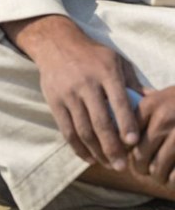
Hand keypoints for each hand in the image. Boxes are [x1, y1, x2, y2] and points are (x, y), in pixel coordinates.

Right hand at [8, 15, 139, 169]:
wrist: (56, 43)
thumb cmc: (93, 55)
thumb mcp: (115, 61)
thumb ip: (133, 83)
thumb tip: (154, 102)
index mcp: (106, 72)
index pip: (118, 101)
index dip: (126, 123)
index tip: (133, 143)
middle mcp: (86, 83)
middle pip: (100, 122)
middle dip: (112, 147)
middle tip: (122, 166)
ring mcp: (68, 93)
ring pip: (83, 130)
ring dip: (97, 152)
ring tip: (109, 165)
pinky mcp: (54, 101)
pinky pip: (67, 130)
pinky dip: (78, 148)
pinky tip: (90, 158)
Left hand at [131, 87, 174, 182]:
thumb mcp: (160, 99)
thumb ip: (141, 115)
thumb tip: (119, 140)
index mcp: (151, 105)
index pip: (127, 135)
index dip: (125, 150)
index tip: (128, 154)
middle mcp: (164, 119)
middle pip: (140, 156)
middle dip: (140, 168)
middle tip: (144, 169)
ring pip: (157, 170)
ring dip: (157, 177)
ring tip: (160, 175)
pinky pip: (174, 177)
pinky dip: (172, 182)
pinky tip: (172, 178)